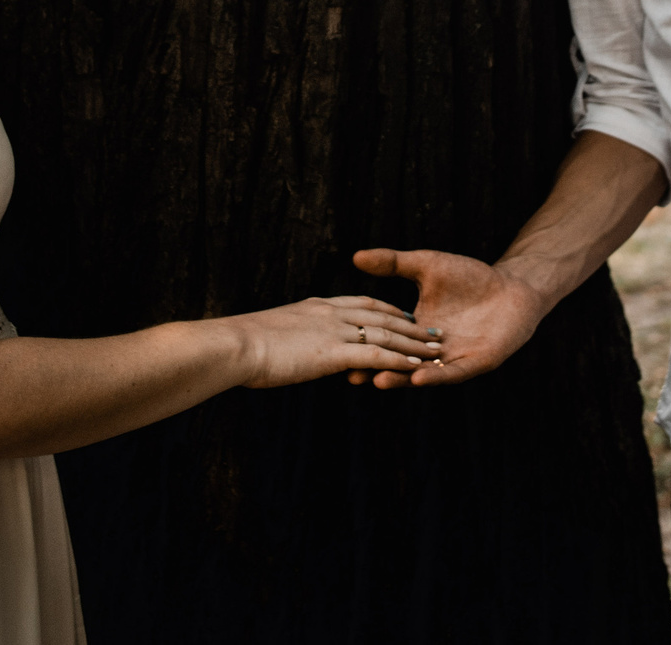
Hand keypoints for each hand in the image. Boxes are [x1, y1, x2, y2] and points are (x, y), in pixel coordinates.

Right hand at [225, 296, 440, 388]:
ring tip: (436, 349)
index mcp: (317, 307)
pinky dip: (401, 359)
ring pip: (386, 334)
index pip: (360, 303)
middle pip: (381, 315)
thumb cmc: (242, 343)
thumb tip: (288, 343)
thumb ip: (290, 334)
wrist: (234, 345)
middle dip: (409, 324)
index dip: (384, 309)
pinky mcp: (336, 353)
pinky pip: (378, 355)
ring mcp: (336, 332)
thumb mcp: (272, 332)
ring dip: (413, 343)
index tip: (402, 313)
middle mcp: (332, 314)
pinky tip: (418, 366)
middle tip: (431, 331)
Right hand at [348, 248, 546, 389]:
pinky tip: (418, 377)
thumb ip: (394, 263)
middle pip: (400, 362)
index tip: (337, 348)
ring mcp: (451, 359)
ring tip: (378, 379)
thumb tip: (356, 256)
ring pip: (422, 373)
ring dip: (401, 378)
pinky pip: (451, 373)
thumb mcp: (427, 265)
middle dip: (376, 370)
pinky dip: (434, 376)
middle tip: (351, 376)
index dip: (365, 345)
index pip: (386, 339)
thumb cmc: (470, 276)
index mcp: (415, 328)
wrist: (512, 287)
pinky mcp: (474, 364)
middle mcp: (429, 349)